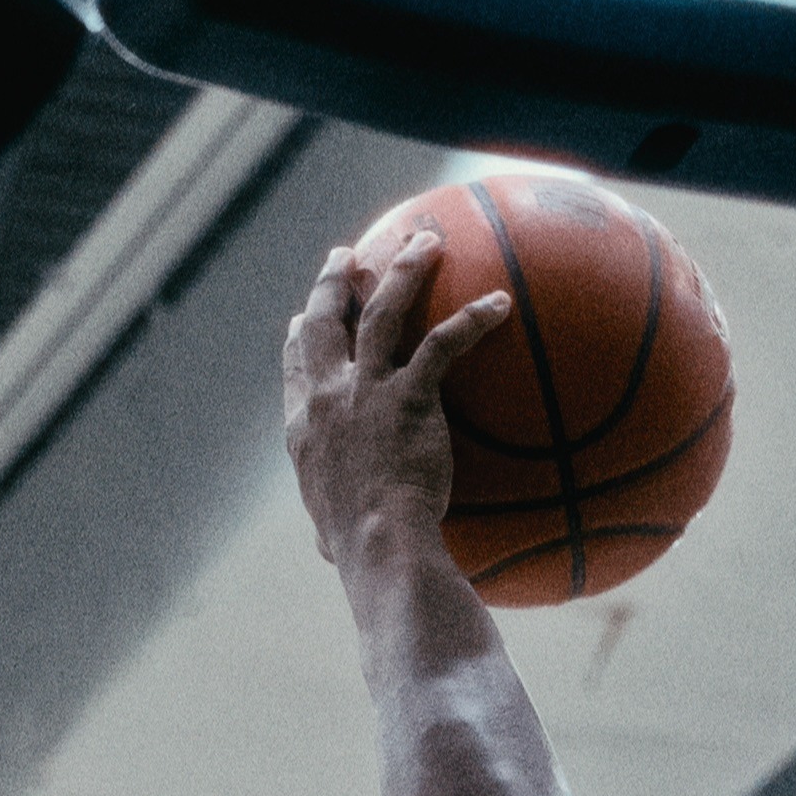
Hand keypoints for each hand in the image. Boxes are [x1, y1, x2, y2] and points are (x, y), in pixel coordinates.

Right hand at [283, 229, 511, 567]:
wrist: (382, 546)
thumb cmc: (362, 555)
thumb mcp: (332, 537)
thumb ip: (332, 528)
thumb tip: (333, 552)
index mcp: (304, 427)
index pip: (296, 365)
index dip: (300, 335)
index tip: (304, 315)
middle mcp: (328, 397)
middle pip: (325, 321)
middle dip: (334, 280)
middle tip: (348, 255)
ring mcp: (366, 391)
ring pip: (382, 310)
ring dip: (402, 269)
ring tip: (424, 240)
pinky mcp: (410, 396)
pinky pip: (444, 343)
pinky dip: (472, 318)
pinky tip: (499, 303)